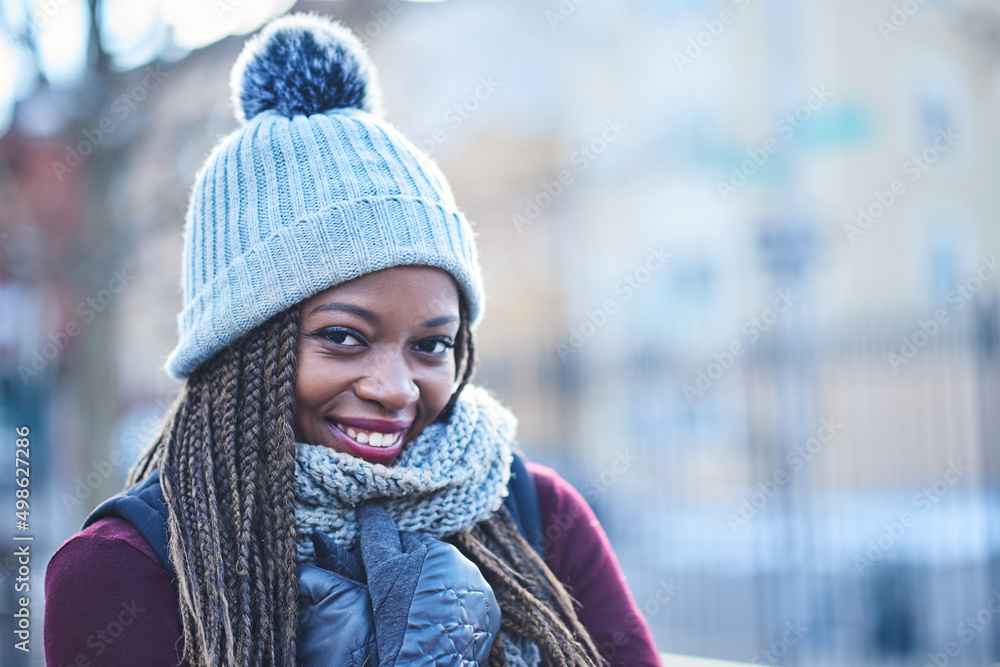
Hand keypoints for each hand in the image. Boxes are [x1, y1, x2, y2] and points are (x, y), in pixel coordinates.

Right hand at [357, 500, 500, 665]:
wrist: (428, 662)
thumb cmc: (401, 615)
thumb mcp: (382, 572)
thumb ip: (377, 535)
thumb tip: (370, 507)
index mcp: (444, 550)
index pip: (413, 543)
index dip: (394, 559)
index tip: (385, 579)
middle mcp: (470, 567)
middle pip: (435, 564)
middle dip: (418, 575)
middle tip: (400, 600)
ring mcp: (484, 593)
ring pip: (453, 584)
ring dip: (438, 593)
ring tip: (419, 614)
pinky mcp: (492, 618)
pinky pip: (470, 606)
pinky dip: (455, 612)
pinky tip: (439, 625)